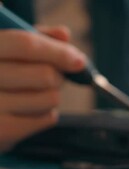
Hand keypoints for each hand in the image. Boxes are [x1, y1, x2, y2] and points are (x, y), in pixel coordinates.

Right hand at [0, 26, 85, 150]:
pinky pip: (46, 119)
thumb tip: (64, 34)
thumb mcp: (9, 50)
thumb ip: (36, 37)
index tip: (79, 61)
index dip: (58, 52)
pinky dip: (45, 115)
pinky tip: (27, 113)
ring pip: (51, 98)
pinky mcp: (1, 131)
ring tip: (32, 96)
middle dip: (58, 77)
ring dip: (51, 97)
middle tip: (51, 79)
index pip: (25, 44)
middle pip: (45, 75)